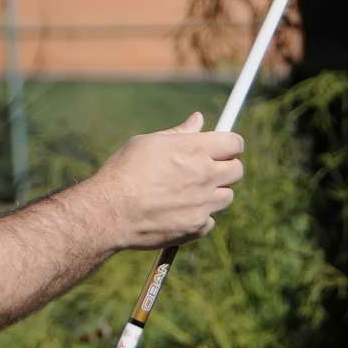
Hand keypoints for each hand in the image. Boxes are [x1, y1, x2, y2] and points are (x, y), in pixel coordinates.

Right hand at [83, 112, 243, 249]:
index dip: (230, 144)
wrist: (109, 212)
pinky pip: (210, 221)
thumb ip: (178, 133)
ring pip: (227, 197)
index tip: (223, 147)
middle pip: (237, 170)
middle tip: (207, 169)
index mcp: (194, 150)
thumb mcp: (148, 142)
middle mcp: (204, 175)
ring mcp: (203, 204)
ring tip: (188, 193)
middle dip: (226, 167)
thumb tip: (198, 119)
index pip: (234, 143)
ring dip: (214, 193)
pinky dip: (199, 217)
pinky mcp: (196, 227)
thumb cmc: (124, 171)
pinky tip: (178, 212)